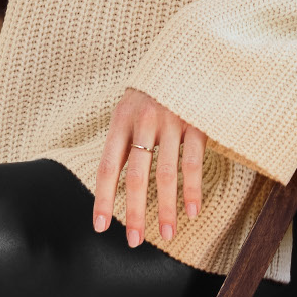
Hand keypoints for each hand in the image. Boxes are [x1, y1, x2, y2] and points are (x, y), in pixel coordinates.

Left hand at [91, 87, 207, 246]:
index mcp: (121, 119)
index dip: (103, 198)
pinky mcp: (196, 123)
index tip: (100, 226)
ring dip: (167, 208)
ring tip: (167, 235)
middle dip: (135, 212)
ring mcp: (172, 122)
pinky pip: (192, 162)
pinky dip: (192, 190)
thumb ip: (124, 139)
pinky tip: (191, 212)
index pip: (108, 166)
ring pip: (166, 173)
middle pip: (137, 175)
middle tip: (134, 241)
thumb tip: (112, 181)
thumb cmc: (153, 90)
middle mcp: (144, 121)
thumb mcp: (130, 107)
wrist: (186, 54)